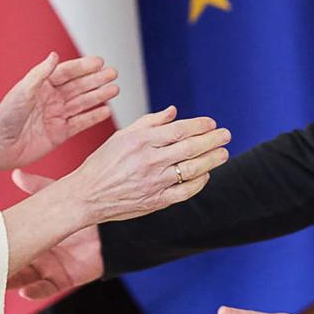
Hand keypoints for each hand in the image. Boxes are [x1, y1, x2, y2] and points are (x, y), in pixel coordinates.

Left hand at [0, 52, 119, 170]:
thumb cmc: (5, 118)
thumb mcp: (23, 92)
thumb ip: (40, 74)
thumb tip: (54, 55)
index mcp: (41, 86)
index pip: (66, 73)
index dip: (83, 67)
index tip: (100, 62)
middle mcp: (50, 100)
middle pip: (78, 87)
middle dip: (96, 80)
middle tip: (113, 74)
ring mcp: (56, 116)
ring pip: (82, 103)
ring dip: (98, 96)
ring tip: (115, 89)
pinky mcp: (60, 134)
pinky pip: (80, 123)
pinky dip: (93, 117)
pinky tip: (106, 110)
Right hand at [7, 170, 103, 297]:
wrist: (110, 227)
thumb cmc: (82, 211)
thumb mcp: (55, 196)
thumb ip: (36, 186)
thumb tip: (17, 173)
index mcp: (33, 236)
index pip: (9, 244)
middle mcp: (39, 255)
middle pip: (13, 264)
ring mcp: (50, 268)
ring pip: (25, 279)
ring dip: (13, 282)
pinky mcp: (64, 279)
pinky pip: (47, 289)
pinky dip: (36, 292)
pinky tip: (25, 291)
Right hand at [67, 105, 230, 222]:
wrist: (87, 195)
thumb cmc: (103, 162)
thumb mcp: (122, 136)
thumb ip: (149, 122)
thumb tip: (173, 111)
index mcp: (141, 141)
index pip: (179, 130)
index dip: (199, 125)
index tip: (211, 123)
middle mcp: (150, 160)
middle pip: (191, 148)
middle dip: (212, 140)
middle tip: (226, 135)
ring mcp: (154, 182)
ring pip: (192, 169)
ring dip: (212, 160)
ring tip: (223, 153)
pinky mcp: (156, 201)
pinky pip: (185, 191)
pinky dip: (199, 182)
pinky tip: (205, 174)